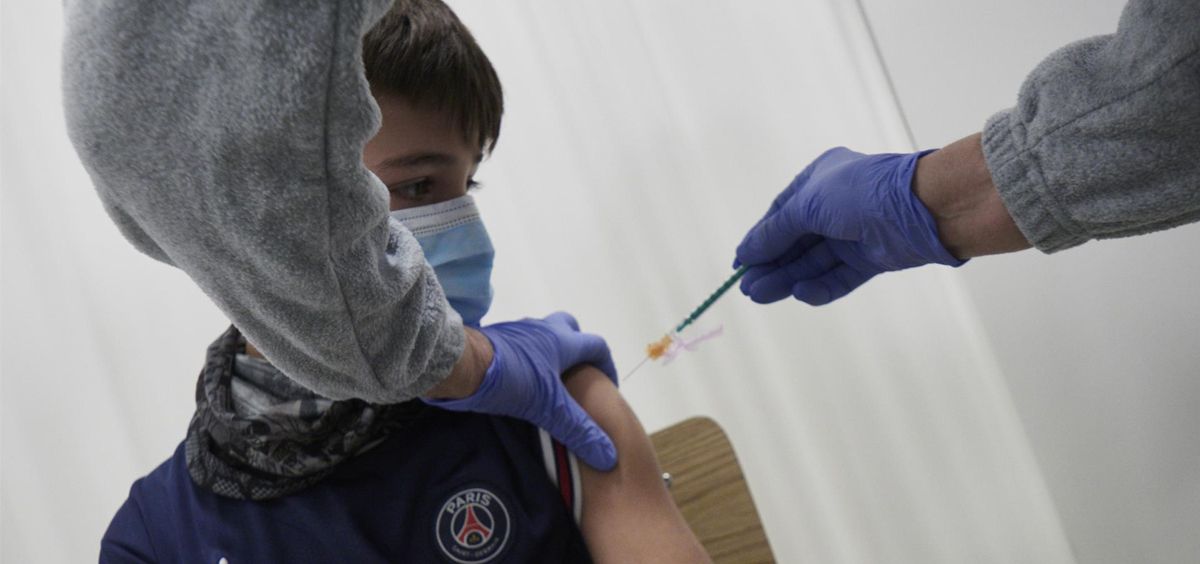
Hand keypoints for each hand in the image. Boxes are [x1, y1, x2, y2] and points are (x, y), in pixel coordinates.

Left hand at [423, 312, 619, 470]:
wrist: (460, 364)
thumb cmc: (510, 380)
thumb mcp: (549, 409)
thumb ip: (578, 431)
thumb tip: (609, 456)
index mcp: (561, 341)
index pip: (596, 345)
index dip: (607, 365)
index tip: (608, 386)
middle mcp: (542, 329)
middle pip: (570, 329)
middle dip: (578, 349)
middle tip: (577, 376)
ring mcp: (517, 330)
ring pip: (543, 335)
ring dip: (550, 353)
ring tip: (548, 382)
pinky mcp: (496, 338)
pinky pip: (520, 344)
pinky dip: (528, 358)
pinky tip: (520, 381)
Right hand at [735, 147, 963, 305]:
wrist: (920, 207)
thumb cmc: (859, 192)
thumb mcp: (806, 206)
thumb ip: (774, 232)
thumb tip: (745, 252)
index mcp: (820, 180)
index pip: (782, 214)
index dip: (760, 239)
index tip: (740, 264)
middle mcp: (837, 206)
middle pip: (796, 242)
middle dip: (771, 265)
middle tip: (748, 288)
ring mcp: (854, 233)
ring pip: (814, 262)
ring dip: (787, 278)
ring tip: (760, 295)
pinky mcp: (872, 258)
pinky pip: (839, 276)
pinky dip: (819, 287)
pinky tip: (799, 293)